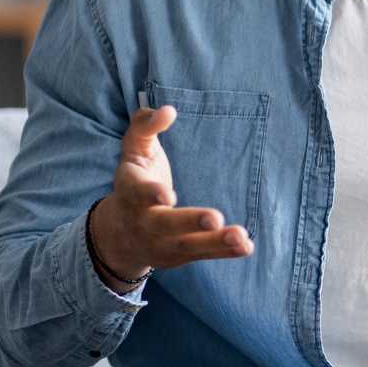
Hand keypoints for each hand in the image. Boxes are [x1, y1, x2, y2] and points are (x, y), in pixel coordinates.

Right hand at [90, 105, 253, 289]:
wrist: (120, 235)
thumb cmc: (134, 182)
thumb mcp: (132, 151)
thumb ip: (145, 126)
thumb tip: (168, 111)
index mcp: (131, 192)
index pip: (138, 194)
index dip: (151, 194)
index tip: (168, 195)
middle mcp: (144, 221)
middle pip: (165, 224)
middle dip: (189, 222)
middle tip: (214, 218)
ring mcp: (162, 242)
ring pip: (188, 245)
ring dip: (215, 242)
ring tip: (241, 236)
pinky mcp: (181, 256)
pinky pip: (203, 255)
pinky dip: (225, 252)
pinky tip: (247, 246)